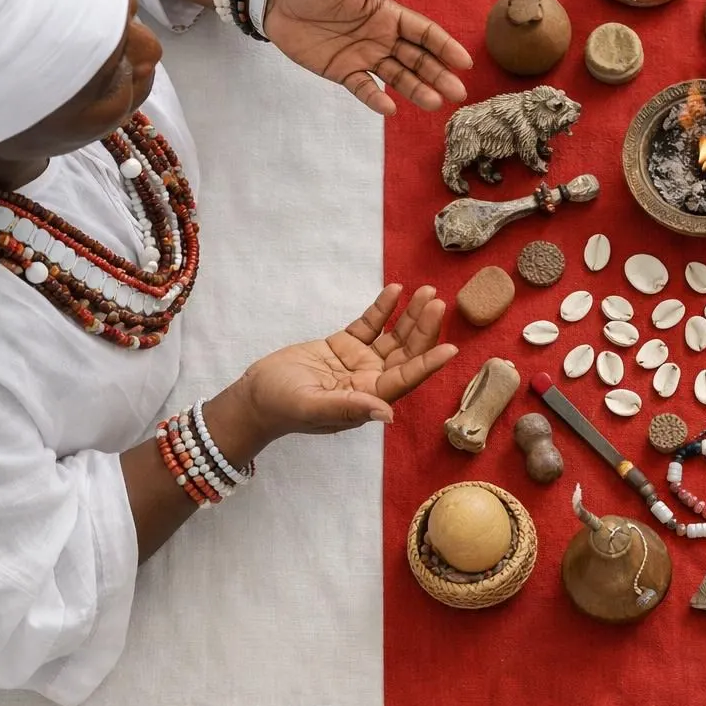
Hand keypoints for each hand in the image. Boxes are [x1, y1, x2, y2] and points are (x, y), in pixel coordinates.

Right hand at [238, 284, 458, 435]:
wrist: (254, 395)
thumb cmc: (281, 406)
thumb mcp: (313, 407)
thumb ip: (349, 408)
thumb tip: (387, 415)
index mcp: (368, 397)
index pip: (405, 379)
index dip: (428, 363)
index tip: (451, 347)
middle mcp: (370, 380)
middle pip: (405, 353)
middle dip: (423, 328)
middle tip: (437, 302)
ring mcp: (358, 361)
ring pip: (392, 336)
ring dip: (409, 315)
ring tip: (426, 292)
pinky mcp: (343, 345)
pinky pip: (369, 325)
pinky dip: (382, 308)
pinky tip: (395, 290)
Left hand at [264, 0, 473, 115]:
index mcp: (389, 14)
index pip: (424, 33)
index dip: (445, 47)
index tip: (463, 63)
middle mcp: (382, 38)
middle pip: (418, 60)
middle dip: (438, 75)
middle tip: (458, 93)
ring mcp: (364, 57)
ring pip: (398, 77)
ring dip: (417, 90)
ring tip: (434, 104)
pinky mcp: (342, 71)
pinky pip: (363, 88)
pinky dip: (376, 99)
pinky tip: (390, 110)